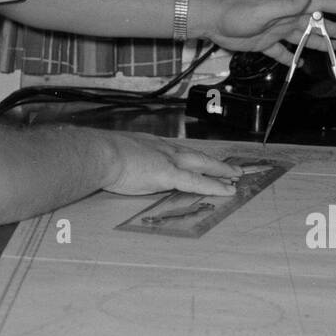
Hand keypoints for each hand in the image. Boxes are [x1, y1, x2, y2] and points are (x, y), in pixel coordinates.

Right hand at [99, 131, 243, 196]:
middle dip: (215, 163)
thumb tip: (121, 169)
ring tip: (236, 177)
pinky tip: (227, 190)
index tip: (201, 160)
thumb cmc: (101, 156)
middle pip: (196, 155)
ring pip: (203, 165)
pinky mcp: (169, 174)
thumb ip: (125, 162)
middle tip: (231, 167)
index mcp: (151, 145)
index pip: (178, 151)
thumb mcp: (116, 155)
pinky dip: (214, 186)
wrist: (100, 153)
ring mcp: (169, 161)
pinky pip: (198, 182)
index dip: (192, 157)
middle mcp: (164, 149)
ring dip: (221, 171)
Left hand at [197, 0, 335, 64]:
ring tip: (334, 47)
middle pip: (314, 23)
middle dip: (332, 27)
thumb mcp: (264, 10)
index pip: (319, 4)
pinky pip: (282, 52)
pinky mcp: (264, 44)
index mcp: (288, 7)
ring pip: (302, 38)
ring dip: (317, 42)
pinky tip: (301, 64)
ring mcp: (276, 31)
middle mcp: (286, 18)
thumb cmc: (238, 13)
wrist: (214, 22)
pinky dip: (292, 58)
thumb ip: (287, 6)